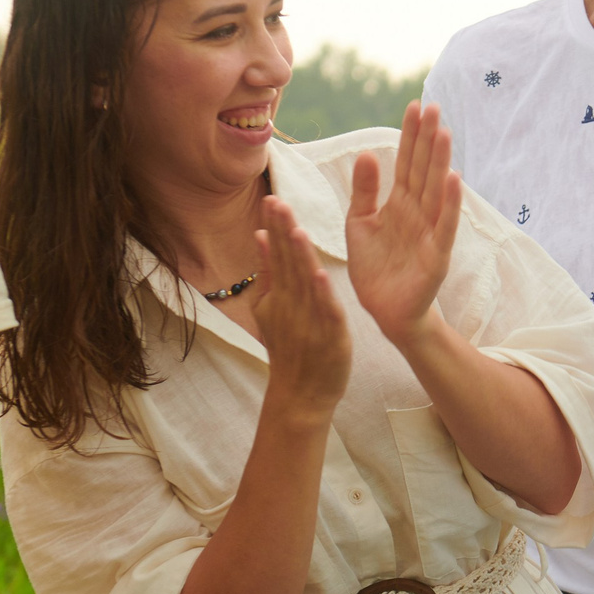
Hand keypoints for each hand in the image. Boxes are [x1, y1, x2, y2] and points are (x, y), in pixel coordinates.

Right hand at [255, 196, 352, 412]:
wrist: (299, 394)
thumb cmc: (288, 347)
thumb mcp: (270, 307)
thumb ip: (269, 271)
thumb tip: (262, 235)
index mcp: (281, 296)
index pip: (278, 256)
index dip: (276, 228)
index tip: (272, 199)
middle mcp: (292, 306)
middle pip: (288, 265)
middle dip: (285, 234)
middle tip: (279, 203)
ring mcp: (310, 322)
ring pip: (305, 286)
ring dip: (301, 259)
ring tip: (298, 231)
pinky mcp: (331, 338)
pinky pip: (326, 314)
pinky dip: (323, 296)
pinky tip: (321, 275)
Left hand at [344, 102, 462, 349]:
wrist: (385, 312)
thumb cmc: (375, 268)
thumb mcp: (359, 224)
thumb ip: (364, 191)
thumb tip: (366, 154)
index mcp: (399, 203)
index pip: (406, 162)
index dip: (409, 135)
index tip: (414, 106)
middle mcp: (418, 212)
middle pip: (423, 169)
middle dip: (427, 139)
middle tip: (433, 106)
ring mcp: (430, 232)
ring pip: (436, 191)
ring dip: (441, 162)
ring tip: (444, 133)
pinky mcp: (436, 256)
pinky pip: (445, 226)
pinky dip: (451, 204)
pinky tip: (455, 180)